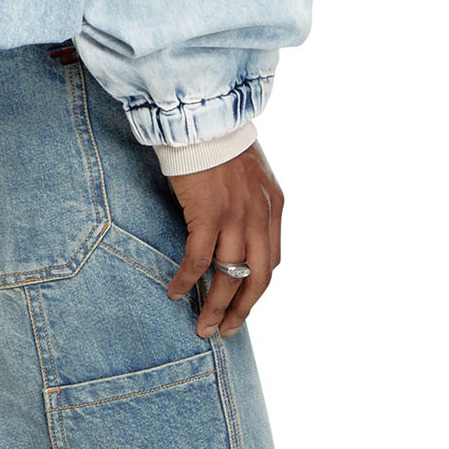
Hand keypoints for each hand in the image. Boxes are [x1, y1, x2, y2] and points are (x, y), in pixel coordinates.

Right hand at [164, 145, 283, 338]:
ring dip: (216, 306)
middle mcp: (261, 216)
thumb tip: (236, 229)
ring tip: (203, 327)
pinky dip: (187, 281)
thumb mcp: (250, 174)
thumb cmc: (219, 141)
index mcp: (274, 207)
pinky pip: (199, 260)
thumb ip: (250, 203)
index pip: (271, 260)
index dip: (256, 288)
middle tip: (226, 331)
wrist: (204, 117)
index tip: (242, 304)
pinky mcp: (208, 215)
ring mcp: (236, 217)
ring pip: (229, 277)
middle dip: (242, 310)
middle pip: (257, 278)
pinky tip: (174, 292)